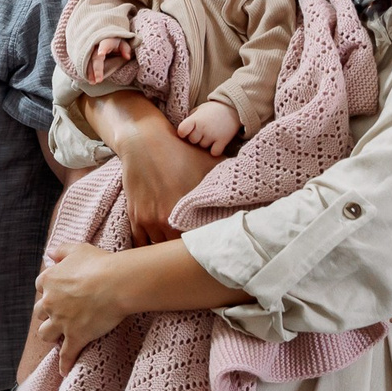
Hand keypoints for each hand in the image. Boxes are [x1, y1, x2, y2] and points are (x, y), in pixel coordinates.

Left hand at [34, 242, 131, 369]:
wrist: (116, 283)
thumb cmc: (100, 263)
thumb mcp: (78, 249)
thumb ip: (61, 250)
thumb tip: (49, 253)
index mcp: (49, 280)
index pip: (41, 286)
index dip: (51, 289)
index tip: (60, 291)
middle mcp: (50, 302)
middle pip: (40, 312)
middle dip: (48, 313)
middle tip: (60, 313)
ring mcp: (61, 321)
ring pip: (45, 334)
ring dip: (51, 334)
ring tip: (58, 336)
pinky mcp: (75, 337)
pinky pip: (66, 355)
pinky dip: (64, 364)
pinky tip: (64, 371)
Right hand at [85, 38, 132, 82]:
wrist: (105, 36)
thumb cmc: (115, 41)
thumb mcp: (123, 42)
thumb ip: (125, 49)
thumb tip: (127, 57)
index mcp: (106, 40)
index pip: (105, 45)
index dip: (103, 49)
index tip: (101, 54)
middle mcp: (96, 45)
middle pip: (95, 57)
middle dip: (96, 69)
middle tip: (98, 80)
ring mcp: (90, 50)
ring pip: (88, 61)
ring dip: (90, 72)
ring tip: (93, 82)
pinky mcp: (87, 55)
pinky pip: (86, 63)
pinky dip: (87, 72)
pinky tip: (89, 79)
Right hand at [93, 93, 214, 243]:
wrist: (143, 141)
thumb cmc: (179, 151)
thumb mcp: (210, 164)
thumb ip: (229, 182)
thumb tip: (256, 190)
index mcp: (187, 211)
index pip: (199, 241)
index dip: (206, 243)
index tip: (212, 242)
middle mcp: (165, 220)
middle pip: (178, 249)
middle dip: (187, 248)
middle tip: (196, 246)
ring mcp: (148, 220)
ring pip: (159, 247)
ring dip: (168, 247)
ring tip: (178, 244)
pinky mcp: (135, 217)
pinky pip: (141, 242)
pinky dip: (149, 244)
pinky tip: (158, 243)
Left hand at [175, 103, 239, 154]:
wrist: (233, 108)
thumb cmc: (213, 109)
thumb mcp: (199, 110)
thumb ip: (190, 118)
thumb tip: (182, 130)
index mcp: (195, 119)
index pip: (181, 131)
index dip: (183, 133)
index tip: (187, 131)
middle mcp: (203, 127)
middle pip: (192, 140)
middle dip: (196, 137)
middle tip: (203, 131)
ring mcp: (213, 135)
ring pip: (203, 147)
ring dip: (206, 143)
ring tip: (212, 134)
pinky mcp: (223, 141)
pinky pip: (214, 152)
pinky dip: (215, 150)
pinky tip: (217, 144)